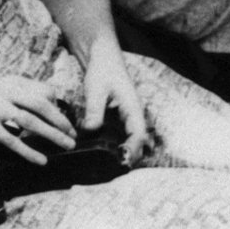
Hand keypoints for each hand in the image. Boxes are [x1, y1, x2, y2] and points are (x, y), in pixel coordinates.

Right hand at [0, 78, 77, 164]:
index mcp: (12, 83)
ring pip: (32, 123)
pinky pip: (13, 141)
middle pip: (43, 105)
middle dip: (61, 120)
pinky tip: (42, 159)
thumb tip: (43, 104)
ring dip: (53, 135)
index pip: (44, 91)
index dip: (56, 105)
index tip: (63, 118)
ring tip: (67, 145)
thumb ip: (18, 94)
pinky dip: (30, 151)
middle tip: (73, 133)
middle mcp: (7, 93)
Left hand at [77, 40, 151, 162]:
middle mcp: (132, 115)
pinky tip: (102, 156)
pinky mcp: (117, 119)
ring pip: (130, 141)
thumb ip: (94, 110)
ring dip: (124, 154)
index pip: (139, 133)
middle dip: (130, 156)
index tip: (122, 160)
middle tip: (114, 170)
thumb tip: (90, 129)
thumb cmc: (102, 70)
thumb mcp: (96, 89)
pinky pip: (120, 137)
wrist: (102, 58)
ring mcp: (126, 118)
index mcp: (133, 107)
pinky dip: (116, 148)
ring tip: (109, 169)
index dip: (133, 149)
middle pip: (138, 142)